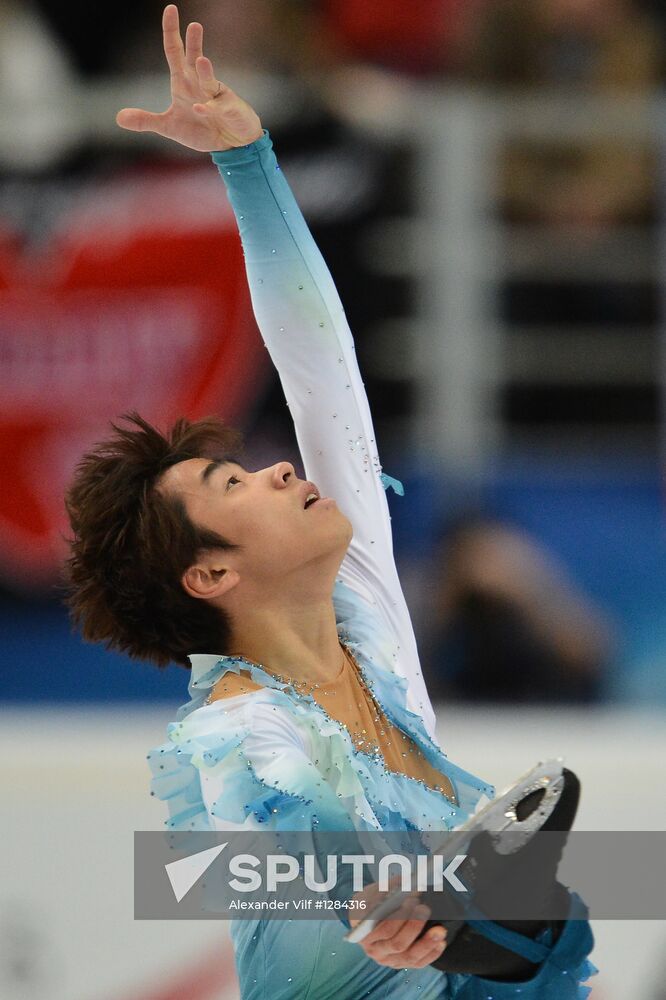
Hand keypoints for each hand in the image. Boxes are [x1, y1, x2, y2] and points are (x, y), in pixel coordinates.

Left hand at [116, 4, 262, 151]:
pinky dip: (209, 109)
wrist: (230, 144)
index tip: (170, 9)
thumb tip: (118, 118)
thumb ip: (145, 120)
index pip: (174, 51)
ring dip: (205, 71)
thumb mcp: (169, 127)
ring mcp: (215, 95)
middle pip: (195, 57)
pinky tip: (200, 109)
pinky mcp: (228, 110)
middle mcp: (199, 83)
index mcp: (183, 82)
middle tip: (193, 25)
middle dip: (194, 41)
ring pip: (209, 80)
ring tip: (202, 60)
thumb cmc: (201, 130)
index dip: (171, 31)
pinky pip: (218, 107)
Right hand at [349, 879, 447, 968]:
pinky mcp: (401, 964)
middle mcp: (374, 950)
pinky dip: (431, 953)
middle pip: (396, 943)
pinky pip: (418, 963)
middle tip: (424, 909)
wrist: (370, 918)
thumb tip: (409, 882)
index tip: (412, 900)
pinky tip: (441, 941)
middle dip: (413, 926)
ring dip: (426, 942)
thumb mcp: (374, 891)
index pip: (381, 929)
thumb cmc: (374, 902)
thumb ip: (389, 887)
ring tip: (439, 929)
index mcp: (363, 932)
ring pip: (409, 956)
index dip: (399, 916)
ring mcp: (388, 959)